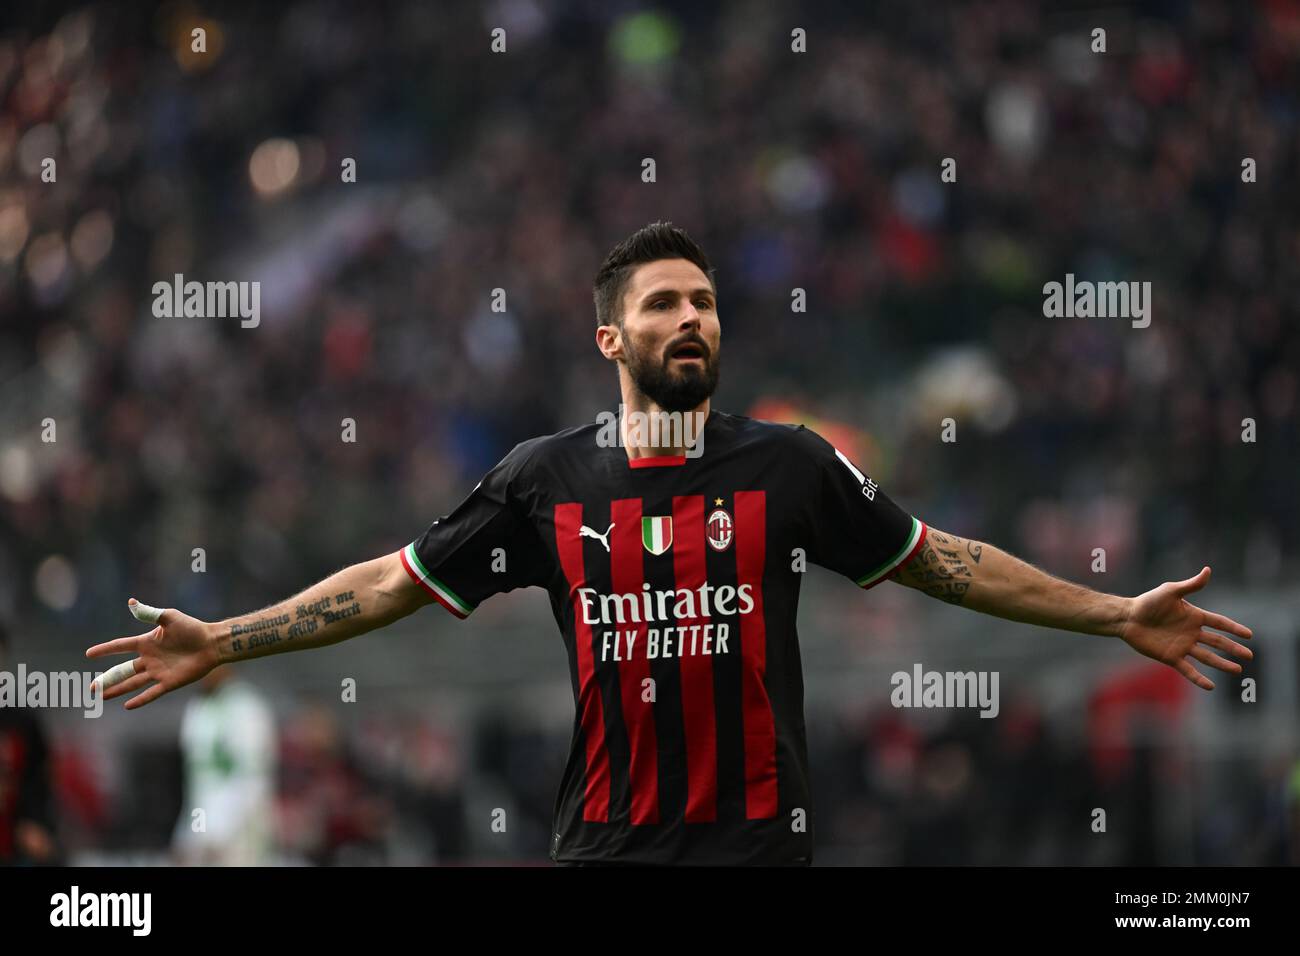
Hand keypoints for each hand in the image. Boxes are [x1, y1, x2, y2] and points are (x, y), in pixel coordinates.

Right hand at [87, 598, 218, 708]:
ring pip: (132, 683)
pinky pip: (151, 693)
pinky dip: (140, 699)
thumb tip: (131, 602)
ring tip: (101, 696)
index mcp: (147, 643)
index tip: (89, 654)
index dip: (105, 649)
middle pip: (122, 670)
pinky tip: (127, 706)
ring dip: (117, 690)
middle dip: (107, 679)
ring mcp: (158, 672)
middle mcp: (149, 659)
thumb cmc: (192, 628)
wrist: (212, 643)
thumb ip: (149, 613)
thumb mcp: (169, 617)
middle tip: (91, 688)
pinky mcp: (169, 682)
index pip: (121, 646)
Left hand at [1118, 567, 1252, 690]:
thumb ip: (1190, 585)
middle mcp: (1191, 632)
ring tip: (1237, 670)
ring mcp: (1182, 646)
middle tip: (1249, 656)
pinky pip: (1188, 670)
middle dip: (1233, 648)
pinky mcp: (1171, 657)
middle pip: (1217, 642)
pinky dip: (1199, 678)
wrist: (1127, 617)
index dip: (1234, 628)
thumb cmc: (1148, 602)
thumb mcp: (1170, 591)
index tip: (1249, 635)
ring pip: (1207, 657)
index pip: (1219, 623)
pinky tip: (1210, 686)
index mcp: (1194, 616)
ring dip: (1222, 664)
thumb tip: (1208, 570)